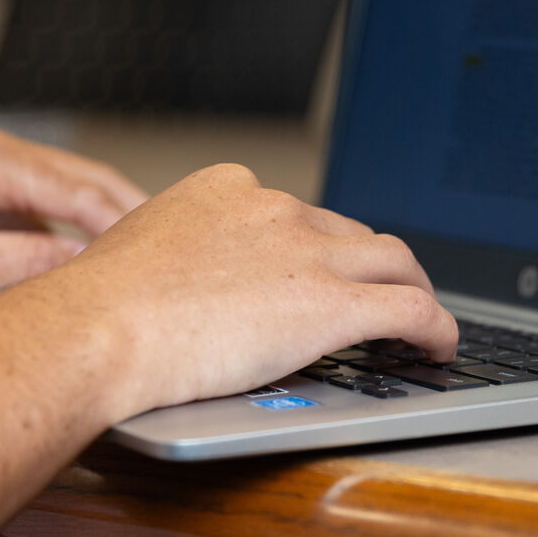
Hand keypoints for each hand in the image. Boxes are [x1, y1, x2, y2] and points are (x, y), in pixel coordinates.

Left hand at [0, 126, 147, 311]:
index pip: (82, 189)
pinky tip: (76, 256)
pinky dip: (61, 226)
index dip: (126, 221)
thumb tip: (83, 265)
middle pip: (80, 179)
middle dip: (125, 211)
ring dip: (95, 218)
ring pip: (59, 190)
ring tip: (133, 252)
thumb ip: (22, 263)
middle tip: (168, 245)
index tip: (162, 249)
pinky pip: (32, 203)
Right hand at [0, 163, 456, 418]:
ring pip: (395, 260)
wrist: (98, 328)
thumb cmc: (99, 305)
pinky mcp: (333, 304)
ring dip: (413, 289)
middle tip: (378, 297)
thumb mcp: (139, 252)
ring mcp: (309, 252)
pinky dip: (437, 328)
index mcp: (228, 189)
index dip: (320, 246)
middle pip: (351, 233)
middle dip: (369, 267)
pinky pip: (413, 310)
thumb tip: (181, 283)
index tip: (321, 269)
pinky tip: (439, 348)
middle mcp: (276, 209)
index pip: (299, 212)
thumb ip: (178, 256)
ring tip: (419, 321)